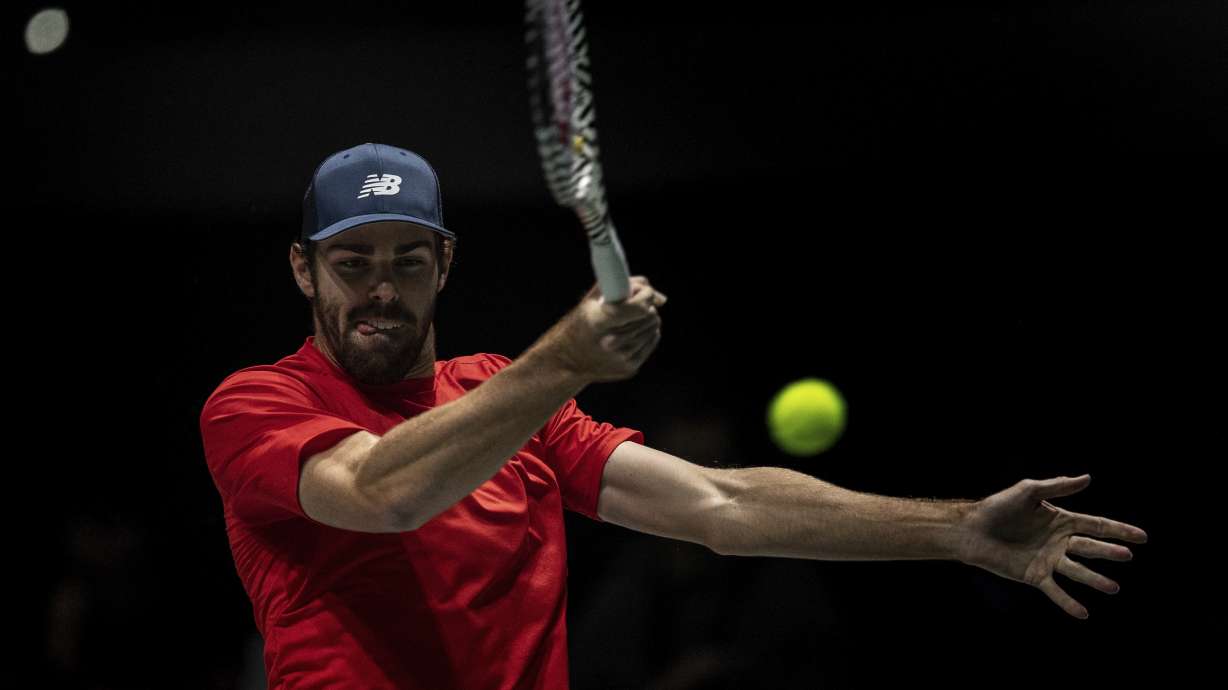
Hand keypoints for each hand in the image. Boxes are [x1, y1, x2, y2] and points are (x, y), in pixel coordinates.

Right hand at [534, 276, 666, 382]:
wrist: (567, 359)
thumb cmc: (582, 322)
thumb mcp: (593, 299)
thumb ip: (626, 286)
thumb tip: (661, 299)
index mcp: (599, 322)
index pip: (639, 308)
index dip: (646, 295)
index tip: (643, 292)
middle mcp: (611, 343)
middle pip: (649, 317)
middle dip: (647, 306)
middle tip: (636, 304)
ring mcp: (621, 358)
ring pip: (654, 328)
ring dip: (648, 318)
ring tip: (632, 317)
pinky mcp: (629, 368)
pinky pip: (652, 341)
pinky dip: (648, 332)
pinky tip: (634, 330)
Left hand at [955, 475, 1147, 619]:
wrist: (972, 529)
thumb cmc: (999, 507)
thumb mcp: (1028, 491)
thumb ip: (1057, 486)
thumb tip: (1088, 478)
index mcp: (1062, 521)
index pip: (1096, 525)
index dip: (1119, 530)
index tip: (1142, 537)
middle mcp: (1060, 542)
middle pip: (1090, 547)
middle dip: (1109, 552)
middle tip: (1127, 556)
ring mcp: (1049, 560)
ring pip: (1078, 571)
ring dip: (1095, 579)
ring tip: (1113, 588)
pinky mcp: (1035, 576)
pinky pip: (1056, 591)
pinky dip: (1068, 602)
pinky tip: (1083, 613)